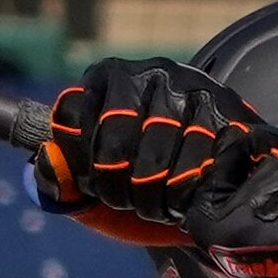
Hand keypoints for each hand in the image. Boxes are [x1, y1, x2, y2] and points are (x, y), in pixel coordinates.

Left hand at [32, 57, 259, 235]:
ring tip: (160, 200)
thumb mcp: (94, 178)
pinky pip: (193, 176)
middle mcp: (152, 74)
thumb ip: (60, 176)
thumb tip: (47, 159)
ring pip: (154, 169)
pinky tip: (187, 198)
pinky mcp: (230, 118)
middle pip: (113, 151)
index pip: (71, 120)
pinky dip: (185, 201)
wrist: (218, 174)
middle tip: (131, 199)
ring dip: (153, 202)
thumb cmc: (145, 175)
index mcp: (110, 77)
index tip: (97, 181)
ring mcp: (194, 91)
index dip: (82, 166)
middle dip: (118, 191)